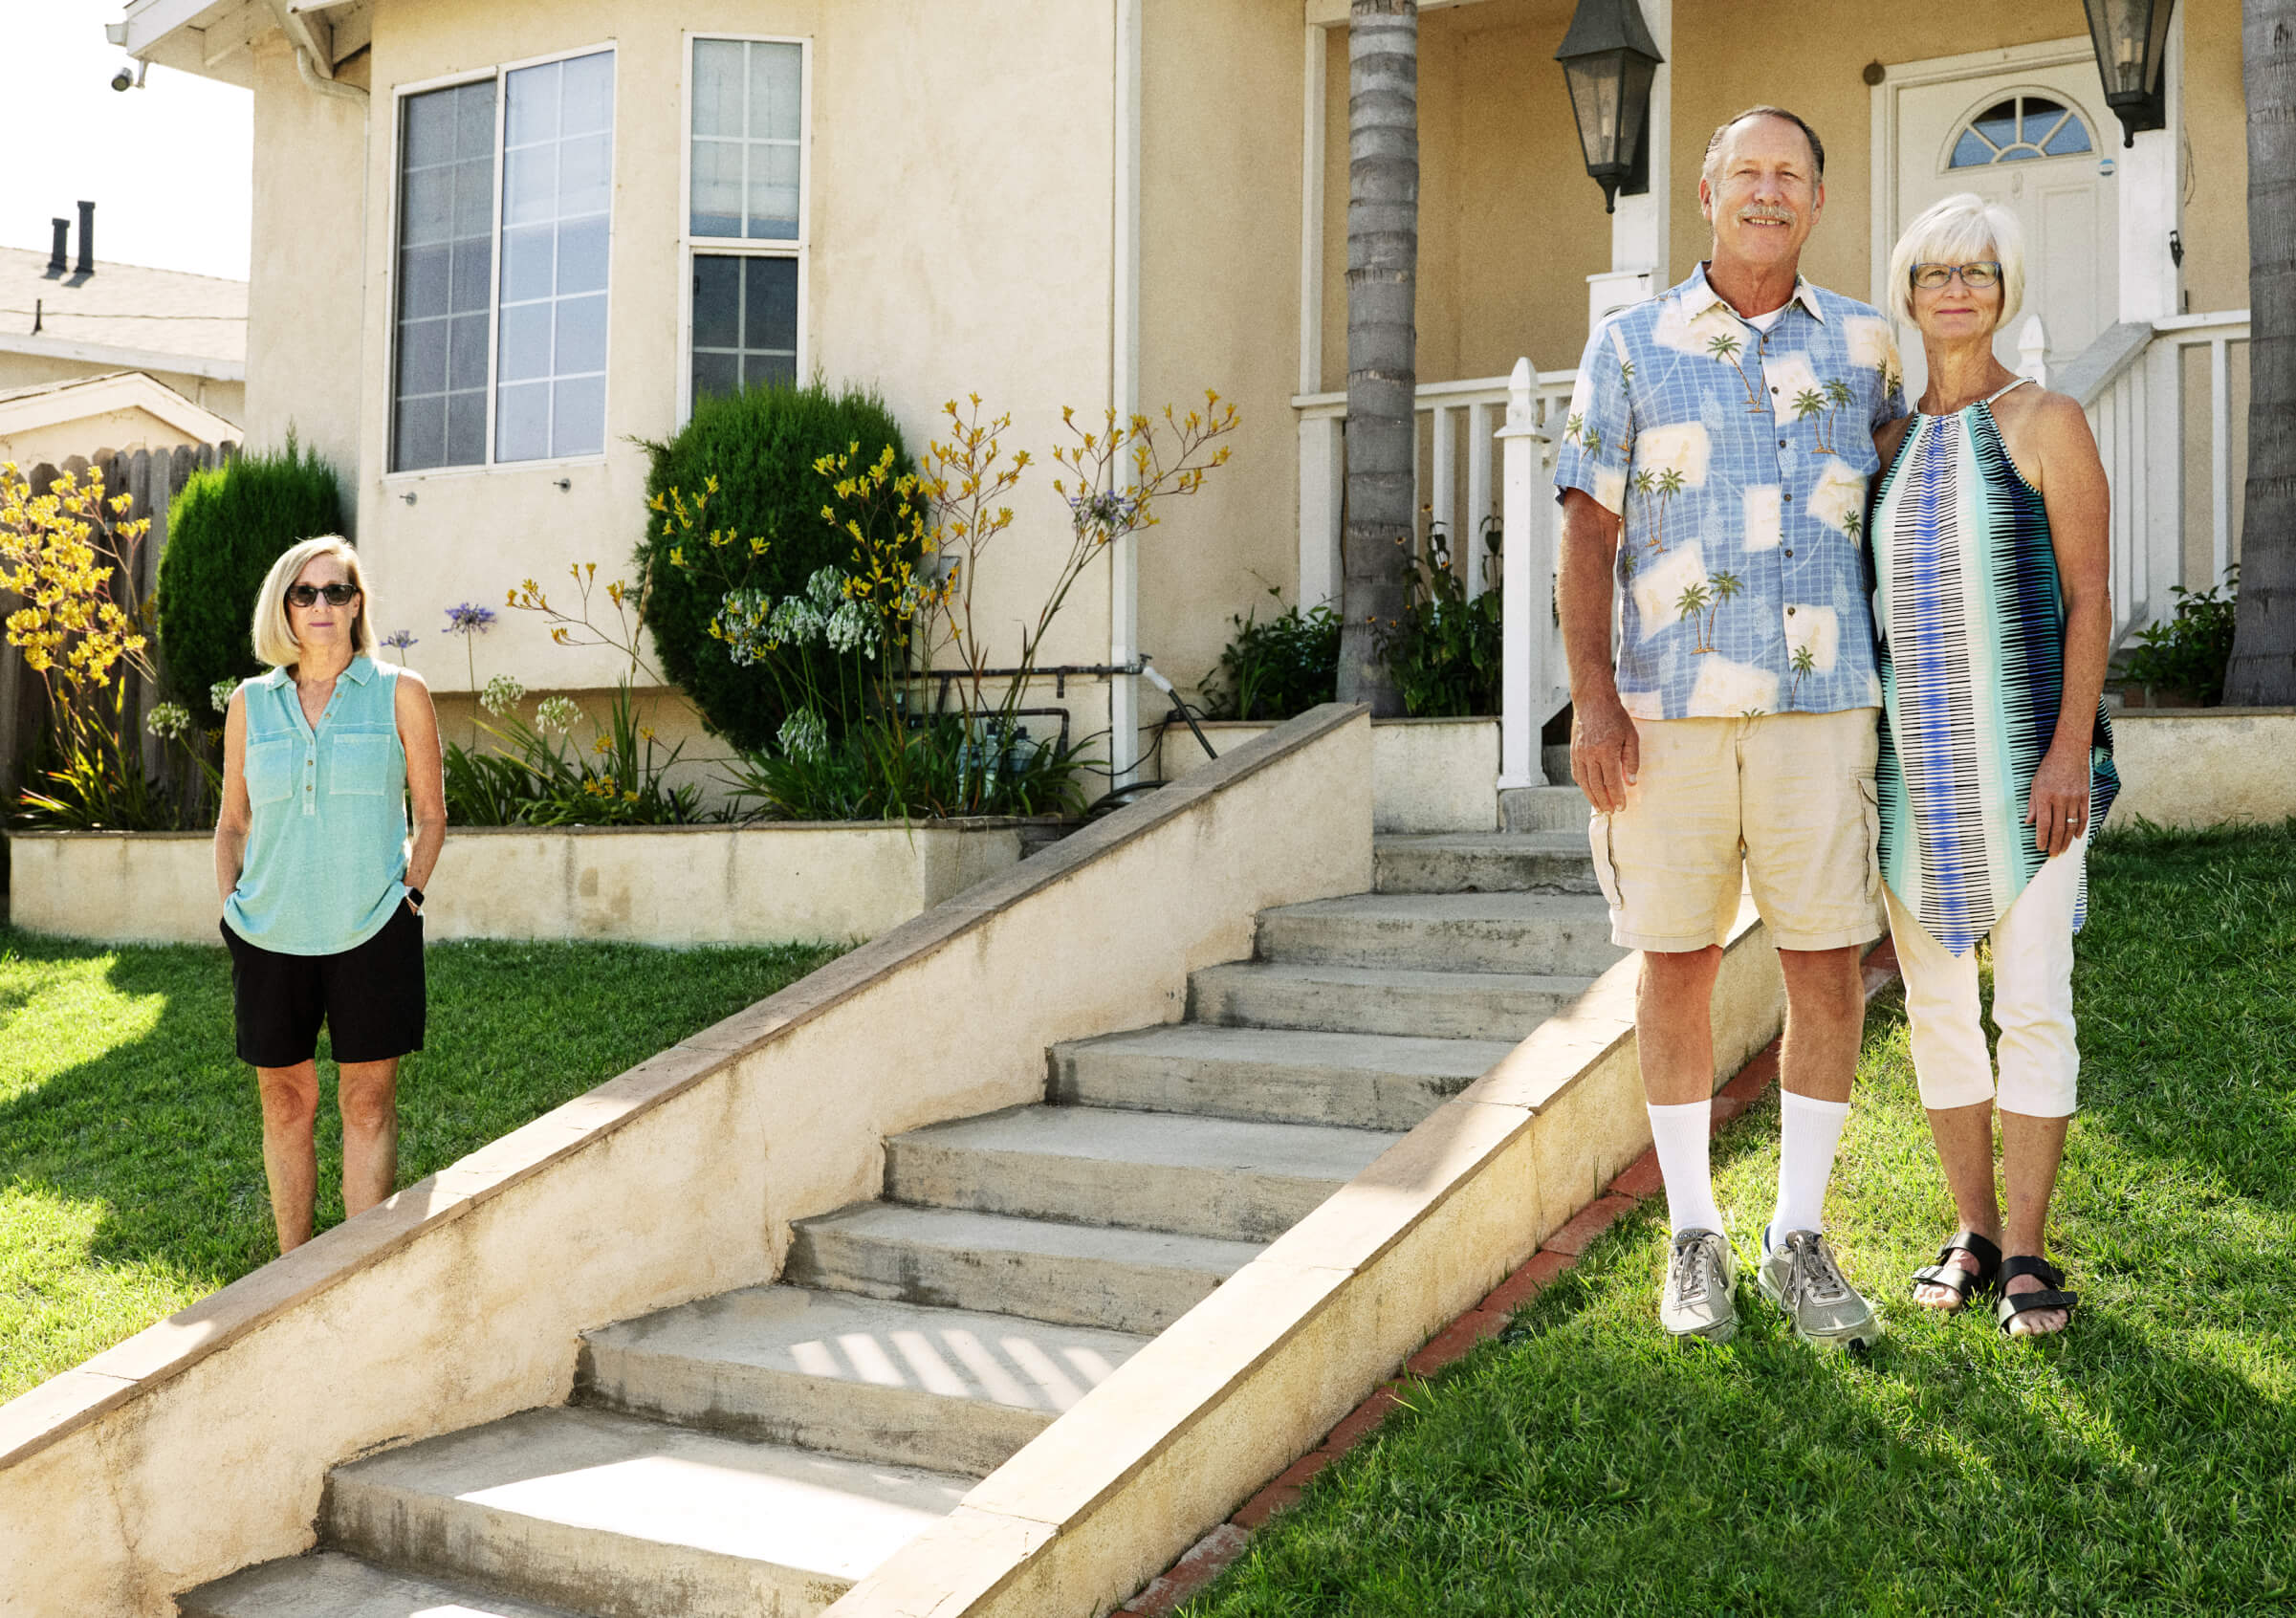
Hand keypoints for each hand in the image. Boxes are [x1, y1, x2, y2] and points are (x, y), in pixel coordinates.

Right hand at [1571, 690, 1639, 814]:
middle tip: (1611, 811)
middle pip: (1596, 786)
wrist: (1592, 701)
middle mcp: (1590, 755)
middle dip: (1604, 801)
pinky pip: (1577, 773)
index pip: (1611, 781)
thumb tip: (1631, 782)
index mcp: (1606, 751)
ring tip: (1600, 806)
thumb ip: (1631, 760)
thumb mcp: (1631, 736)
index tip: (1622, 807)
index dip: (1617, 797)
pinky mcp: (1573, 752)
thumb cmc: (1615, 717)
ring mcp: (1579, 754)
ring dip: (1592, 797)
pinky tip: (1589, 791)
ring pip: (1584, 782)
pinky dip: (1583, 785)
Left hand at [2025, 744, 2089, 855]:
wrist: (2070, 751)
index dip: (2041, 838)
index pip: (2043, 823)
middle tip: (2053, 854)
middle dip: (2055, 843)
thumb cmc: (2049, 767)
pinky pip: (2084, 816)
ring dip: (2067, 840)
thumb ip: (2032, 804)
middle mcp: (2060, 798)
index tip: (2040, 848)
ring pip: (2071, 824)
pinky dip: (2080, 828)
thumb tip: (2028, 822)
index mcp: (2044, 796)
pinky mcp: (2085, 795)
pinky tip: (2076, 837)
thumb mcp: (2035, 784)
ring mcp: (2074, 797)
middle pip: (2058, 827)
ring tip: (2063, 850)